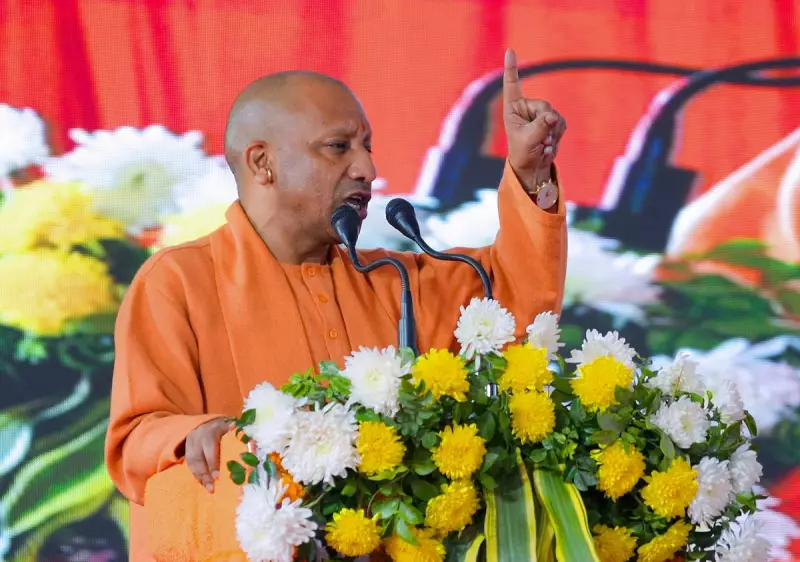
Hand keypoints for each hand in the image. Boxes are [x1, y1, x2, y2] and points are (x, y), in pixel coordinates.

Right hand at [185, 417, 231, 492]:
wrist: (206, 423)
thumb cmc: (223, 427)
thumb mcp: (230, 426)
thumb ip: (238, 434)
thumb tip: (249, 443)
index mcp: (211, 432)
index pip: (210, 449)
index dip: (212, 463)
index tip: (217, 476)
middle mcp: (198, 438)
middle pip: (199, 458)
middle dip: (205, 474)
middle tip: (212, 488)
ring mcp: (190, 444)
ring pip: (192, 463)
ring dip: (200, 477)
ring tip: (208, 489)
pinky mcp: (187, 451)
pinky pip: (189, 464)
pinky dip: (196, 475)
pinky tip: (203, 484)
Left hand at [503, 48, 566, 188]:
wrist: (532, 166)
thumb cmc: (522, 153)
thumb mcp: (529, 141)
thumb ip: (541, 128)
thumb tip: (553, 117)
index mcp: (513, 109)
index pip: (512, 85)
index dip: (512, 69)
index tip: (510, 50)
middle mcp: (527, 108)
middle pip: (545, 106)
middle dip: (546, 125)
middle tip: (540, 141)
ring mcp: (541, 113)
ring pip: (556, 116)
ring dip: (552, 134)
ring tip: (542, 145)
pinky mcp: (553, 121)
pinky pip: (562, 124)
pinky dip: (558, 137)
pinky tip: (548, 146)